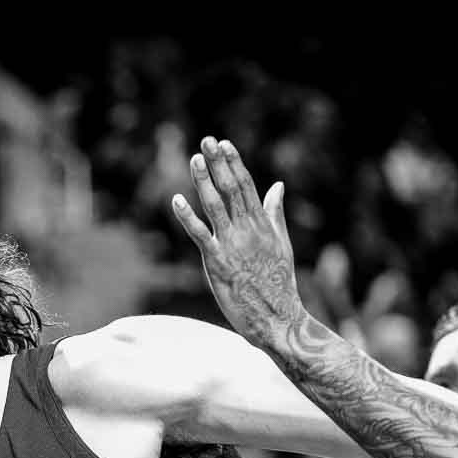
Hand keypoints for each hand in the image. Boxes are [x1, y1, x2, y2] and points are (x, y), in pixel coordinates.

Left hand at [169, 136, 306, 350]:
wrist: (278, 317)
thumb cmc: (279, 282)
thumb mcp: (281, 243)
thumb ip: (276, 213)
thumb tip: (278, 186)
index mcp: (263, 224)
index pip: (247, 186)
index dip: (234, 163)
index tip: (224, 144)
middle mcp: (248, 230)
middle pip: (232, 189)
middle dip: (219, 163)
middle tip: (207, 140)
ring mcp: (233, 245)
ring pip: (216, 206)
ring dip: (204, 181)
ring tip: (195, 158)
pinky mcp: (218, 263)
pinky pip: (200, 235)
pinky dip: (188, 217)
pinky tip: (176, 201)